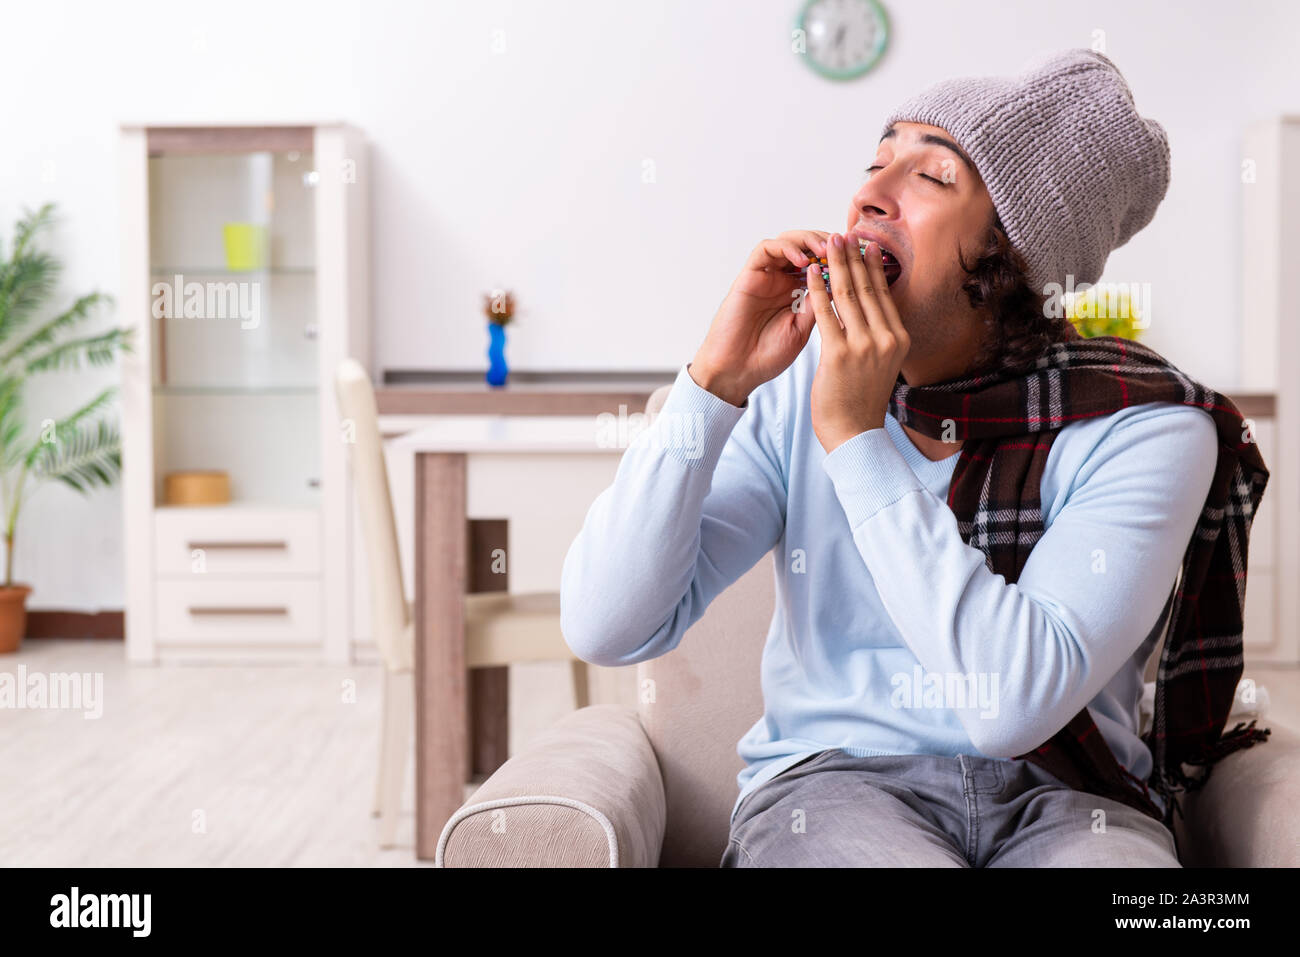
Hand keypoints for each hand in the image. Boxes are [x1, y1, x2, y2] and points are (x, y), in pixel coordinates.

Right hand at [691, 229, 830, 405]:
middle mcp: (783, 279)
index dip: (844, 257)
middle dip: (830, 242)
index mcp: (799, 291)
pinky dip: (786, 249)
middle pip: (808, 245)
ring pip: (789, 240)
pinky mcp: (748, 276)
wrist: (737, 371)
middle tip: (847, 247)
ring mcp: (765, 276)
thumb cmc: (768, 356)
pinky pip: (766, 249)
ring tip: (826, 251)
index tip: (863, 258)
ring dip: (810, 240)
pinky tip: (803, 261)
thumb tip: (847, 284)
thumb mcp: (805, 328)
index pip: (824, 263)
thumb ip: (821, 305)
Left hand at [806, 233, 910, 453]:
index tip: (866, 245)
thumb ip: (877, 338)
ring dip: (836, 264)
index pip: (884, 294)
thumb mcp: (880, 365)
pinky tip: (811, 273)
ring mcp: (865, 346)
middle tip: (844, 234)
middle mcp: (886, 339)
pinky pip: (826, 313)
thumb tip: (871, 313)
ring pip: (848, 294)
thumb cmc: (861, 401)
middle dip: (854, 257)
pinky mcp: (840, 354)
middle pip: (867, 288)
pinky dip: (817, 289)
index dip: (873, 266)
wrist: (853, 434)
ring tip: (829, 243)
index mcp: (898, 339)